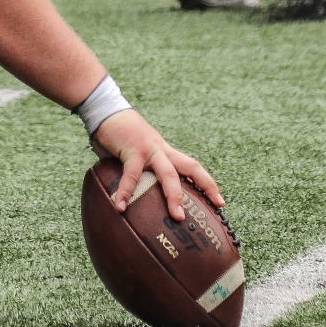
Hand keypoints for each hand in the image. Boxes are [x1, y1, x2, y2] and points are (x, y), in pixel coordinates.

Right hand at [91, 108, 223, 220]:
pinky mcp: (132, 151)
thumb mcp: (136, 153)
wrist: (106, 110)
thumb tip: (133, 197)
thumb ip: (138, 171)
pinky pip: (131, 175)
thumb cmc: (119, 134)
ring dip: (174, 196)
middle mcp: (162, 150)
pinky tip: (120, 207)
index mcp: (165, 151)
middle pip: (190, 167)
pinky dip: (125, 192)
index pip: (192, 167)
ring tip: (177, 216)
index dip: (207, 183)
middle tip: (216, 207)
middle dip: (205, 187)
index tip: (220, 201)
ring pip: (168, 174)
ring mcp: (149, 150)